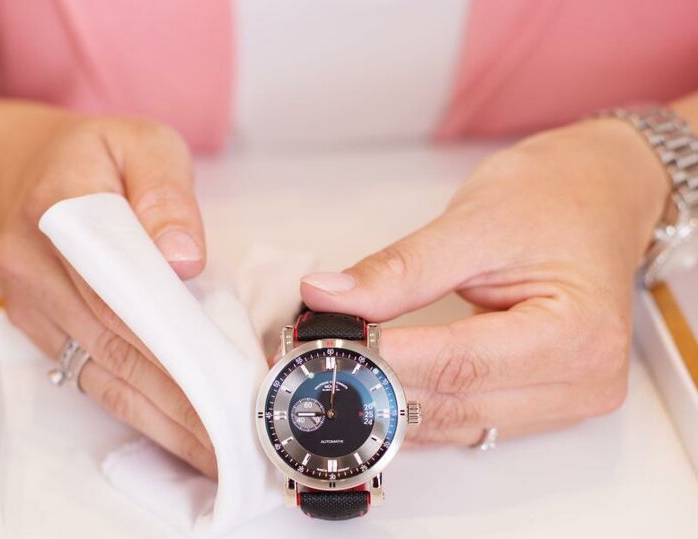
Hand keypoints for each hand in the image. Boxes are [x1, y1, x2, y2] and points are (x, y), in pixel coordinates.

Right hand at [0, 116, 215, 476]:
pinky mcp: (33, 327)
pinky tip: (181, 436)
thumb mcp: (143, 144)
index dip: (170, 334)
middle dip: (181, 391)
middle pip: (115, 338)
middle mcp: (30, 260)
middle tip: (240, 428)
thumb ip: (165, 193)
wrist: (30, 173)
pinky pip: (89, 377)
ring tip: (220, 448)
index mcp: (58, 206)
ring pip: (104, 370)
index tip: (219, 374)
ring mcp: (26, 301)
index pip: (117, 281)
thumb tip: (182, 258)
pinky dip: (140, 411)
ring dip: (165, 415)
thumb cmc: (99, 158)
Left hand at [300, 119, 669, 445]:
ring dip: (390, 403)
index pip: (459, 364)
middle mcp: (581, 381)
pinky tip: (376, 385)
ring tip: (335, 369)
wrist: (598, 195)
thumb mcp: (473, 221)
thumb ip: (400, 269)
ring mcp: (564, 400)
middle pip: (454, 403)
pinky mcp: (542, 405)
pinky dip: (416, 406)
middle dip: (376, 385)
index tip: (324, 346)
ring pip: (454, 423)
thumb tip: (328, 297)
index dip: (385, 360)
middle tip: (313, 359)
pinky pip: (466, 421)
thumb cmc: (555, 198)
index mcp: (578, 334)